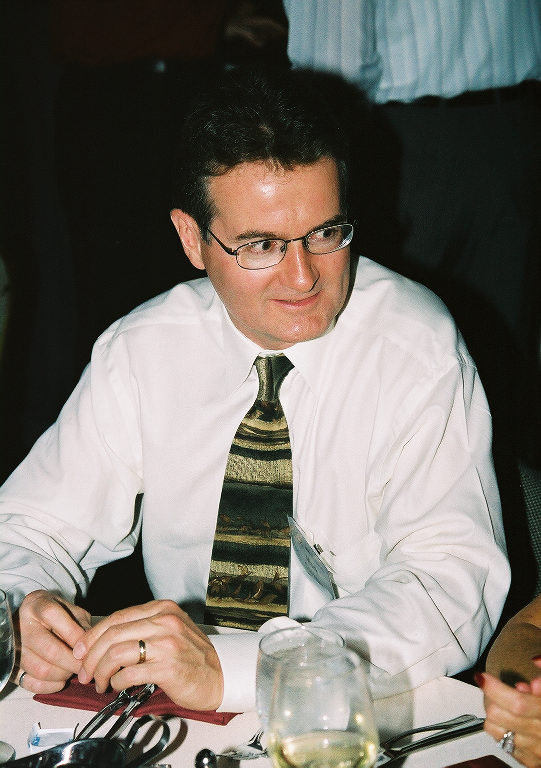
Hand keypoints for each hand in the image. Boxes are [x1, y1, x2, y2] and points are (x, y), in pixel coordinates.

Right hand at [13, 590, 90, 692]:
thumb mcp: (72, 610)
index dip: (75, 636)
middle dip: (72, 662)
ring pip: (40, 670)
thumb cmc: (58, 615)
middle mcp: (21, 625)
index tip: (89, 648)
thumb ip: (81, 625)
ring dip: (63, 675)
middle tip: (84, 666)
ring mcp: (14, 648)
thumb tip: (90, 648)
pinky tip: (60, 680)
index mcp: (37, 606)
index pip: (54, 618)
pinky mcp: (12, 667)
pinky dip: (49, 686)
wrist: (33, 619)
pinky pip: (30, 683)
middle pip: (50, 650)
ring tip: (73, 670)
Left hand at [73, 600, 223, 710]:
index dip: (93, 635)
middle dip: (91, 656)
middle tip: (85, 673)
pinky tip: (117, 687)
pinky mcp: (168, 667)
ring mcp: (167, 643)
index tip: (81, 651)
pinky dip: (116, 682)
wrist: (220, 675)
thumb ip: (140, 628)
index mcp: (163, 608)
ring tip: (99, 684)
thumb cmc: (190, 656)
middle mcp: (165, 621)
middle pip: (112, 634)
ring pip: (116, 653)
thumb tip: (100, 640)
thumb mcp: (168, 630)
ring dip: (100, 671)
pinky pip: (129, 673)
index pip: (117, 617)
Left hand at [480, 668, 540, 766]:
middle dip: (492, 698)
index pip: (518, 704)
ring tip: (505, 704)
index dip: (495, 689)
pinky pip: (501, 742)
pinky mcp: (530, 761)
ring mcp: (536, 751)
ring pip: (495, 728)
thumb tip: (535, 661)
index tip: (482, 677)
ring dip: (495, 713)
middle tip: (496, 688)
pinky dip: (501, 728)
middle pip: (499, 715)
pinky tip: (513, 720)